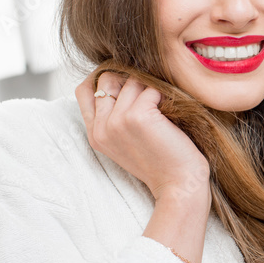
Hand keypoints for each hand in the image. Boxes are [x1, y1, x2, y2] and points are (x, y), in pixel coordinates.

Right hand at [74, 69, 210, 205]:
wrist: (179, 184)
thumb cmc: (161, 161)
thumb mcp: (127, 141)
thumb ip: (115, 116)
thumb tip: (121, 78)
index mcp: (95, 135)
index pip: (84, 91)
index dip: (104, 79)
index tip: (126, 83)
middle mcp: (101, 128)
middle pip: (107, 79)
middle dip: (129, 80)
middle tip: (150, 95)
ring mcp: (116, 122)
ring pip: (130, 81)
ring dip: (150, 88)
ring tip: (163, 108)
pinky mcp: (137, 116)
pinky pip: (150, 89)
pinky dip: (163, 95)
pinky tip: (170, 112)